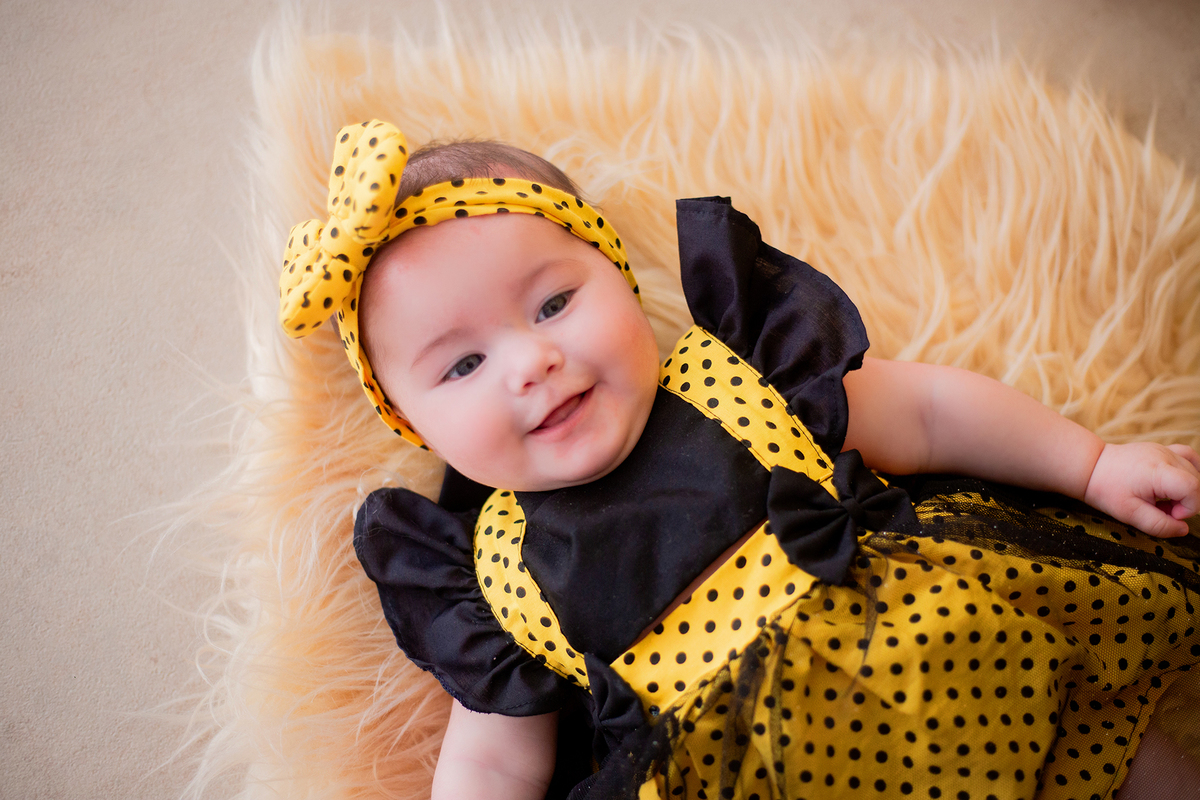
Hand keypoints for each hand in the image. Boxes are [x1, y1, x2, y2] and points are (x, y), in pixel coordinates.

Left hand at [1083, 443, 1199, 537]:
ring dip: (1186, 490)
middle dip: (1186, 502)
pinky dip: (1189, 472)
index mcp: (1158, 471)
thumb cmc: (1107, 490)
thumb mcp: (1129, 514)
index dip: (1189, 507)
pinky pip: (1188, 457)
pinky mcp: (1163, 450)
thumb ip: (1159, 525)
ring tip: (1164, 498)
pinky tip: (1176, 484)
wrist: (1091, 467)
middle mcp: (1165, 457)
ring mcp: (1165, 450)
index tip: (1171, 514)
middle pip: (1196, 482)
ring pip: (1194, 472)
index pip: (1193, 488)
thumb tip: (1183, 529)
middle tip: (1163, 509)